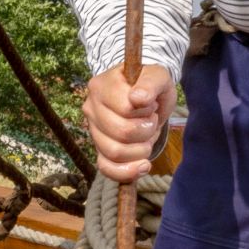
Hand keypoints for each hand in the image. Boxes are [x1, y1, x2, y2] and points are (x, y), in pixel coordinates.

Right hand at [81, 63, 175, 182]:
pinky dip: (127, 172)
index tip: (151, 104)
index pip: (125, 108)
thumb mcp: (157, 76)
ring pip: (114, 153)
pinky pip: (106, 168)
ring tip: (147, 137)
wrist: (146, 96)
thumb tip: (137, 98)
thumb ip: (150, 83)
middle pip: (120, 133)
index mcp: (101, 85)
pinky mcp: (99, 149)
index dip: (145, 111)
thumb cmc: (150, 84)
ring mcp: (93, 130)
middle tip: (151, 120)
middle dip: (145, 131)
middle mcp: (91, 107)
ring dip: (141, 150)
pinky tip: (143, 166)